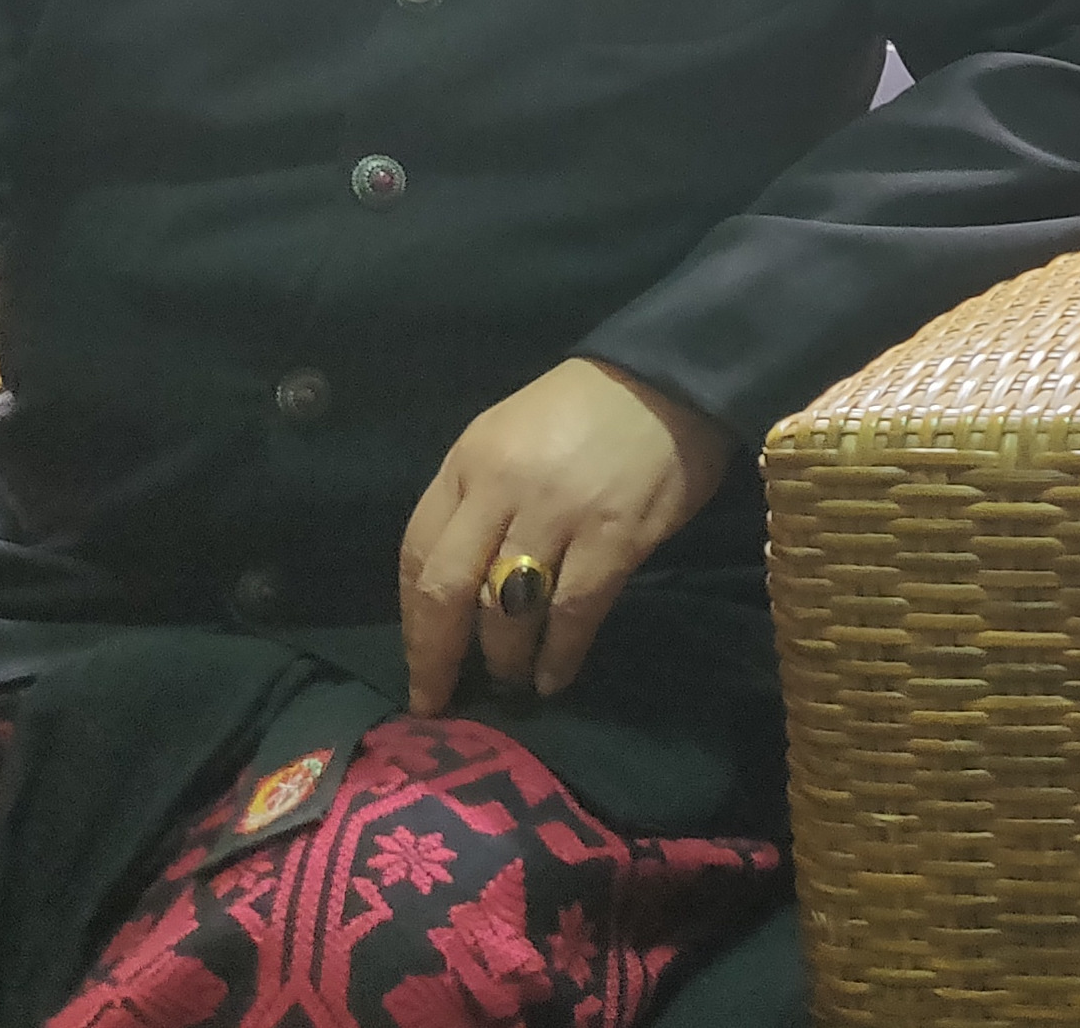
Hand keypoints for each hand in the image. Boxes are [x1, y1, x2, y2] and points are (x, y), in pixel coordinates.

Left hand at [397, 358, 733, 714]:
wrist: (668, 375)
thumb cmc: (581, 411)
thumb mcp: (506, 437)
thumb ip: (475, 500)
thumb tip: (458, 585)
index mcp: (468, 462)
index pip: (417, 552)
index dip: (411, 619)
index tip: (417, 663)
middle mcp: (502, 488)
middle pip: (447, 590)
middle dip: (436, 658)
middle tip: (439, 703)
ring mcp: (559, 513)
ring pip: (508, 611)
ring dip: (503, 661)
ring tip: (511, 683)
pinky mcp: (615, 535)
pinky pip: (573, 612)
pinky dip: (558, 656)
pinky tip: (555, 678)